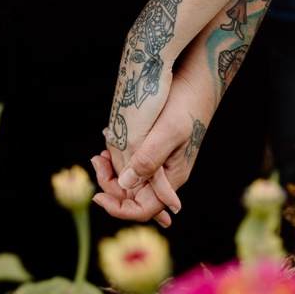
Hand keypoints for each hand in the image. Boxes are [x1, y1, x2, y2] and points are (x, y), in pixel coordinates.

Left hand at [93, 74, 203, 226]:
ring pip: (131, 179)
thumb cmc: (185, 105)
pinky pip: (134, 162)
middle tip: (97, 159)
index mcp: (171, 179)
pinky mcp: (157, 150)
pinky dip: (119, 156)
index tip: (96, 195)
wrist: (198, 83)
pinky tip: (111, 137)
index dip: (118, 209)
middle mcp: (166, 176)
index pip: (143, 210)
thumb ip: (148, 159)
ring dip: (112, 170)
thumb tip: (125, 184)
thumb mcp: (166, 132)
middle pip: (133, 196)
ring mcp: (162, 164)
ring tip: (101, 153)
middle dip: (110, 184)